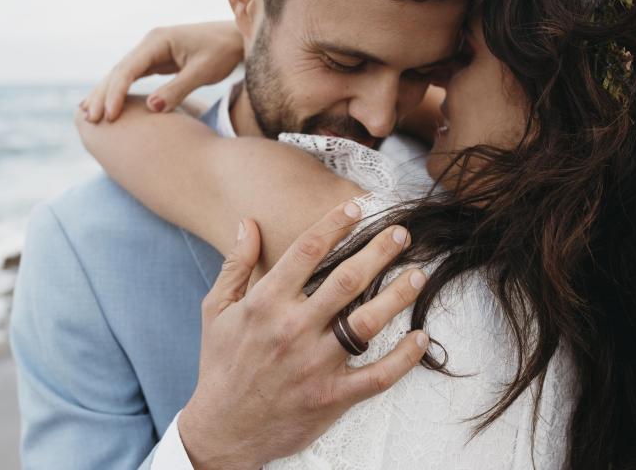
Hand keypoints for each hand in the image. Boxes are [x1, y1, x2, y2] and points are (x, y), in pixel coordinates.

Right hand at [82, 21, 243, 122]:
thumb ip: (178, 89)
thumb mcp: (203, 72)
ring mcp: (152, 52)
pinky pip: (132, 77)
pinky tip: (110, 106)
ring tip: (88, 115)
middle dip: (103, 95)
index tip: (110, 116)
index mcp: (158, 41)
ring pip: (122, 74)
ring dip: (106, 93)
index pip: (128, 69)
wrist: (236, 39)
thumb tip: (151, 109)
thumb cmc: (223, 52)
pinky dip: (119, 91)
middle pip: (118, 70)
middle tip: (90, 120)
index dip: (116, 93)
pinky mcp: (157, 61)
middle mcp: (150, 44)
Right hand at [180, 201, 428, 469]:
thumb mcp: (216, 310)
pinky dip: (403, 358)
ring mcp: (315, 364)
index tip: (356, 207)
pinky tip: (420, 338)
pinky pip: (377, 376)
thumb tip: (247, 222)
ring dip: (398, 295)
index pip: (306, 251)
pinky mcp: (331, 396)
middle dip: (379, 251)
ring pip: (367, 323)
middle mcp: (293, 329)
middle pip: (347, 280)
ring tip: (417, 275)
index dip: (335, 223)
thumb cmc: (220, 365)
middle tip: (402, 234)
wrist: (222, 429)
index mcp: (265, 303)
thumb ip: (235, 264)